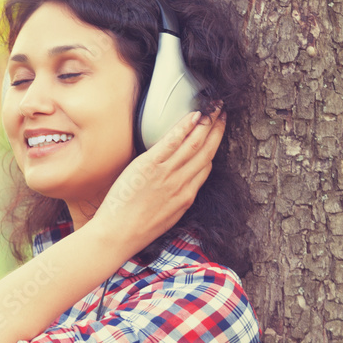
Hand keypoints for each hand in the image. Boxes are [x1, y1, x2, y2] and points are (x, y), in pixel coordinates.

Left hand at [91, 107, 227, 250]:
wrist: (119, 234)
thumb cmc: (135, 229)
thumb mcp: (166, 217)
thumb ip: (175, 199)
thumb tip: (180, 186)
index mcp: (186, 197)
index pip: (206, 167)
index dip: (213, 148)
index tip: (217, 134)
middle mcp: (182, 184)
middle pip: (206, 152)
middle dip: (217, 130)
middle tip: (223, 112)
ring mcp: (168, 174)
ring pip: (194, 144)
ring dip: (206, 123)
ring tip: (214, 108)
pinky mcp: (151, 166)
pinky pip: (173, 142)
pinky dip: (185, 127)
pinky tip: (193, 115)